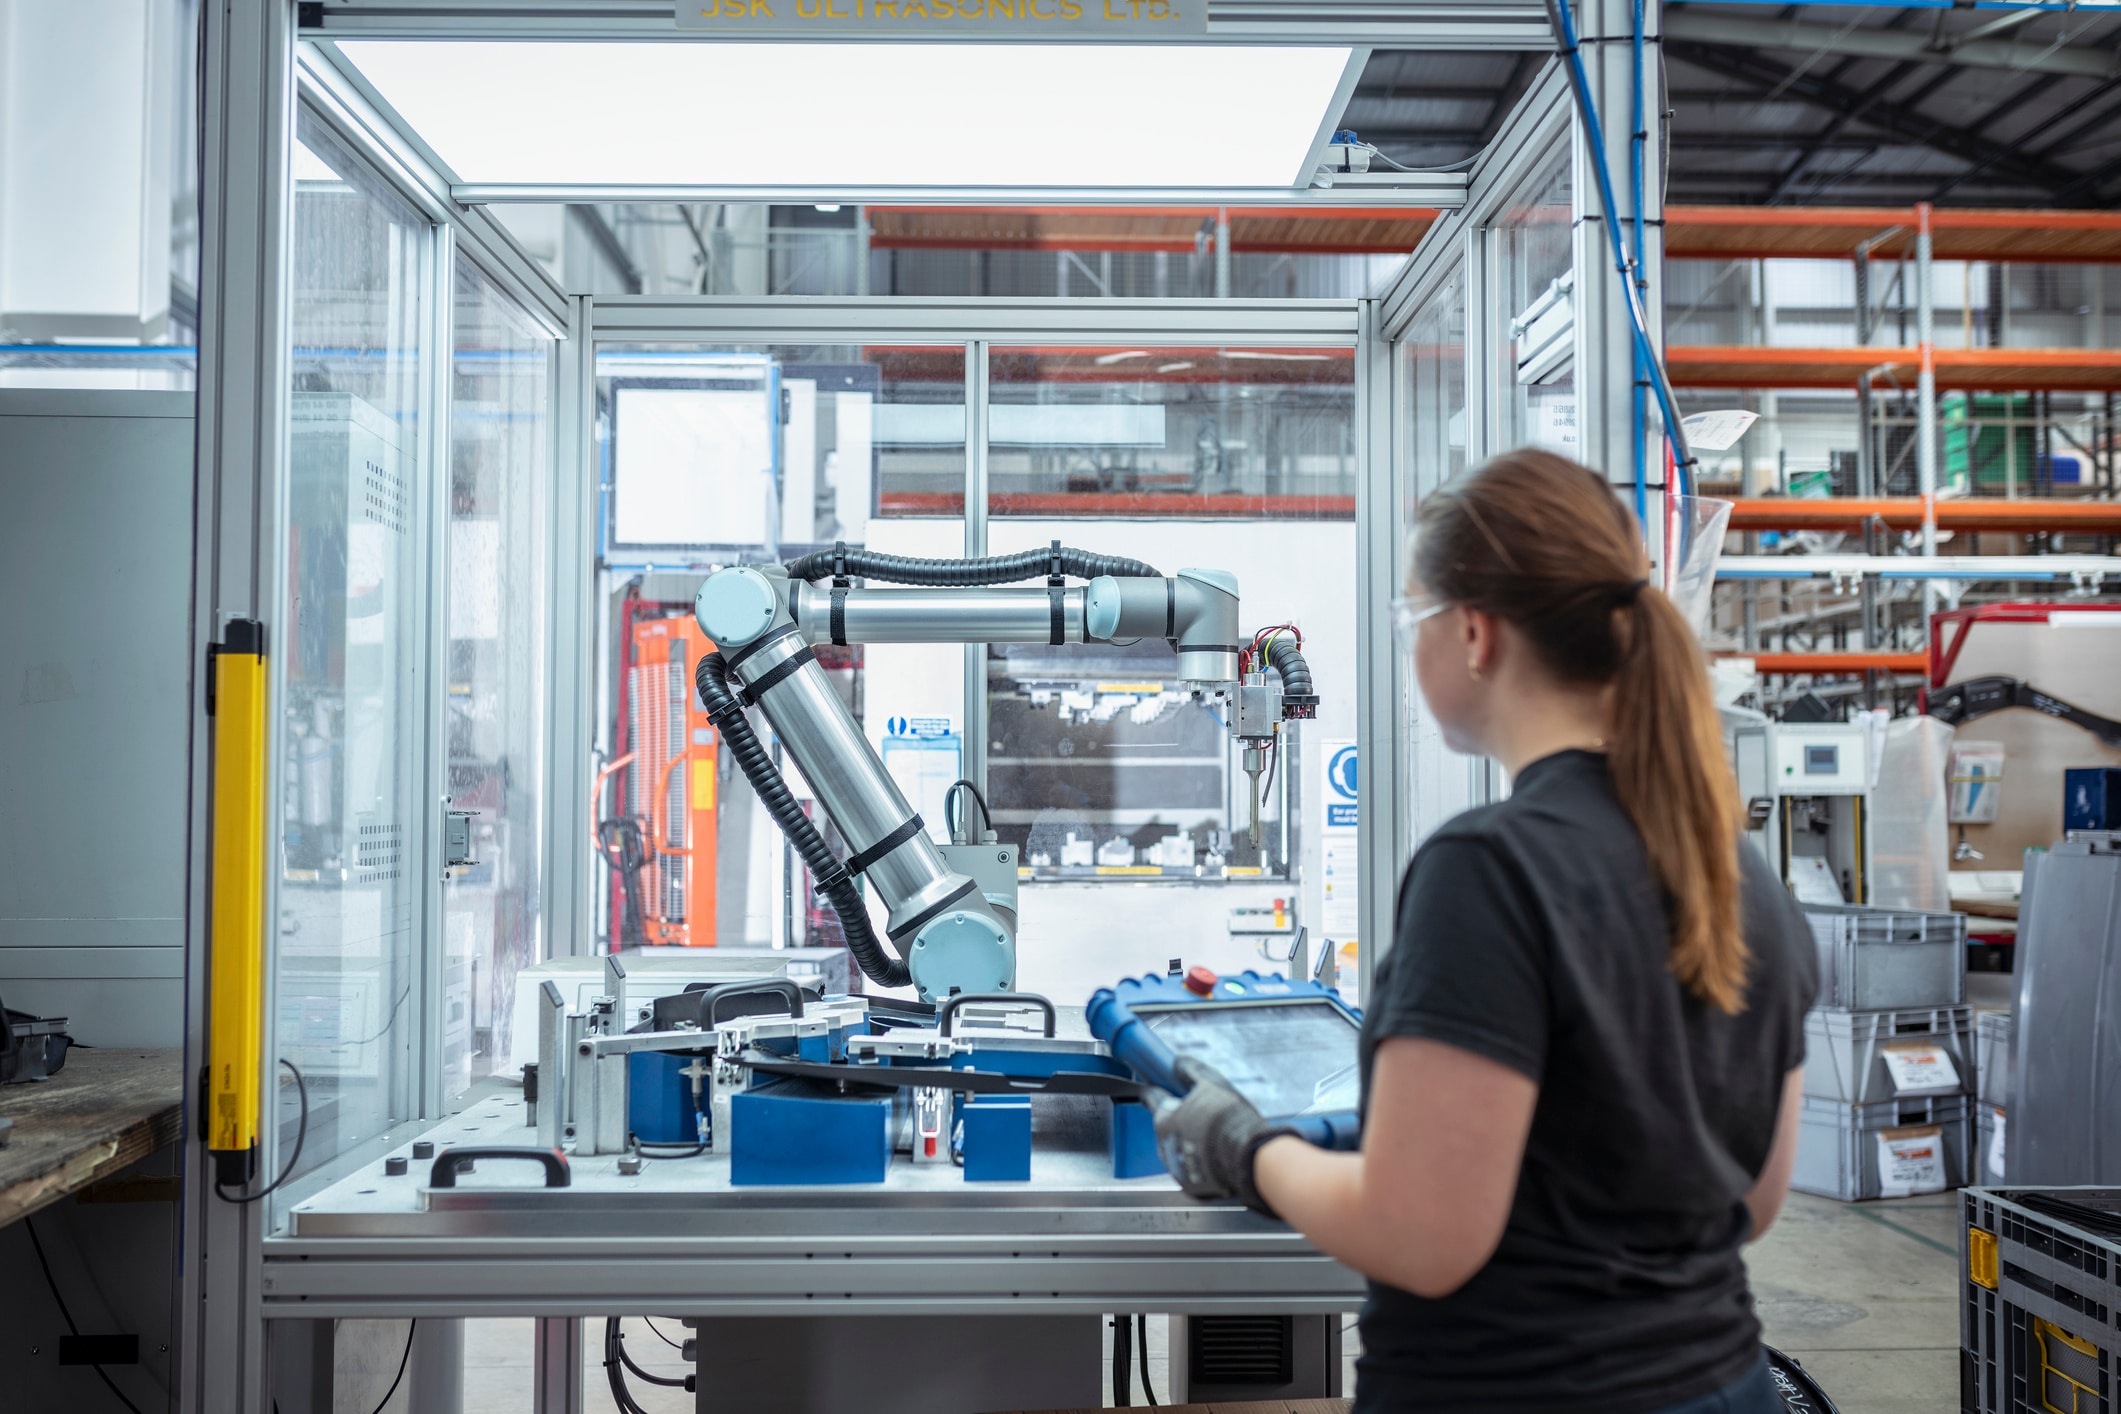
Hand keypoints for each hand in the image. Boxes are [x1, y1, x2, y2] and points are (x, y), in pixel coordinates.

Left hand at [1151, 1056, 1290, 1214]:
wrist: (1248, 1156)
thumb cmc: (1227, 1118)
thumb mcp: (1211, 1083)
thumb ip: (1190, 1071)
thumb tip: (1178, 1062)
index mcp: (1164, 1119)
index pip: (1152, 1099)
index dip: (1156, 1090)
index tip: (1156, 1086)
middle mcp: (1164, 1146)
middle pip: (1166, 1126)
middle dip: (1179, 1118)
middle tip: (1201, 1113)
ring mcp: (1177, 1168)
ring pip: (1178, 1148)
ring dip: (1189, 1141)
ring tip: (1214, 1136)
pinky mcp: (1192, 1186)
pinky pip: (1192, 1169)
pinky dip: (1200, 1162)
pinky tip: (1217, 1154)